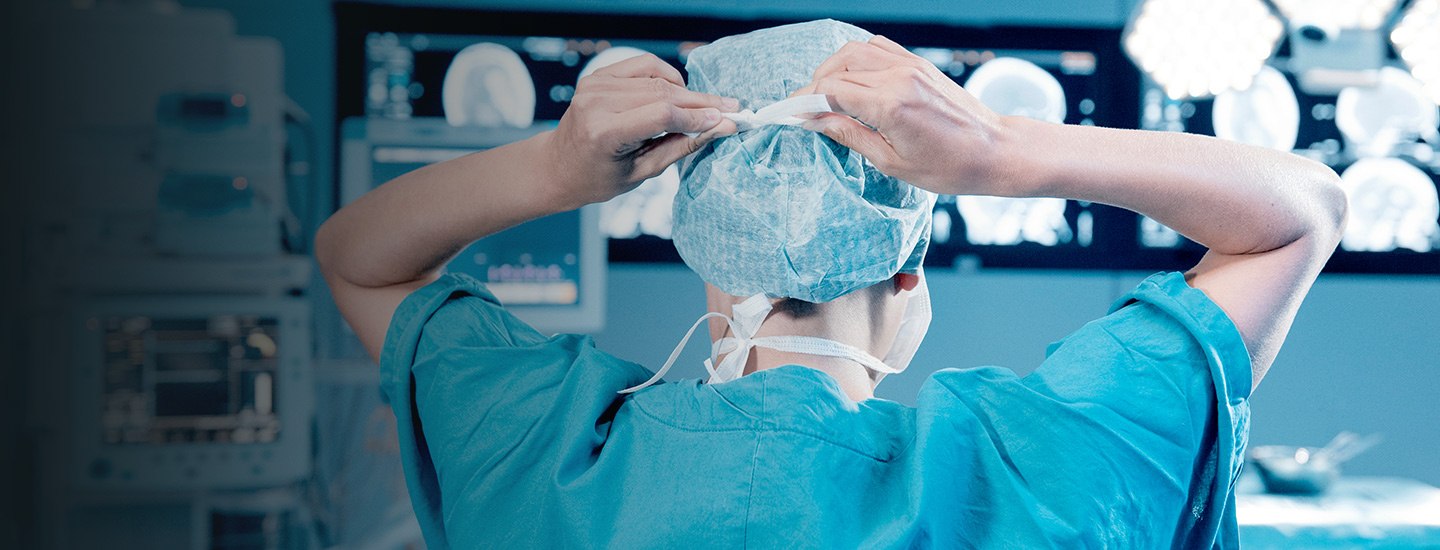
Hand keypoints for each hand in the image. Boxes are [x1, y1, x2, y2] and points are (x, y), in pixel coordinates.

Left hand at [545, 53, 738, 206]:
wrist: (559, 166)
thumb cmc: (598, 177)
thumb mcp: (642, 172)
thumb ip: (682, 145)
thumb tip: (720, 127)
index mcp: (604, 132)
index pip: (662, 114)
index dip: (698, 115)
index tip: (727, 119)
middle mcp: (597, 102)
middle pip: (663, 93)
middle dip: (701, 101)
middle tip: (731, 107)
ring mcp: (595, 84)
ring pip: (658, 79)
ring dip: (687, 91)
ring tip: (706, 106)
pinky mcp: (599, 75)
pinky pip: (644, 66)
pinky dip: (666, 78)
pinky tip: (677, 94)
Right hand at [796, 36, 1009, 195]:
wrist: (994, 150)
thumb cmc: (950, 167)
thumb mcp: (891, 162)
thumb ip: (850, 135)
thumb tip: (817, 122)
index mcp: (891, 104)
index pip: (831, 90)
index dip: (805, 102)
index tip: (791, 115)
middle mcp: (900, 77)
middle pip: (838, 67)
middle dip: (814, 86)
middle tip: (804, 109)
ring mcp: (911, 66)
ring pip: (854, 51)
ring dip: (832, 69)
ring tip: (825, 96)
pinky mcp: (919, 64)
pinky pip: (878, 49)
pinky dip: (856, 59)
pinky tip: (852, 81)